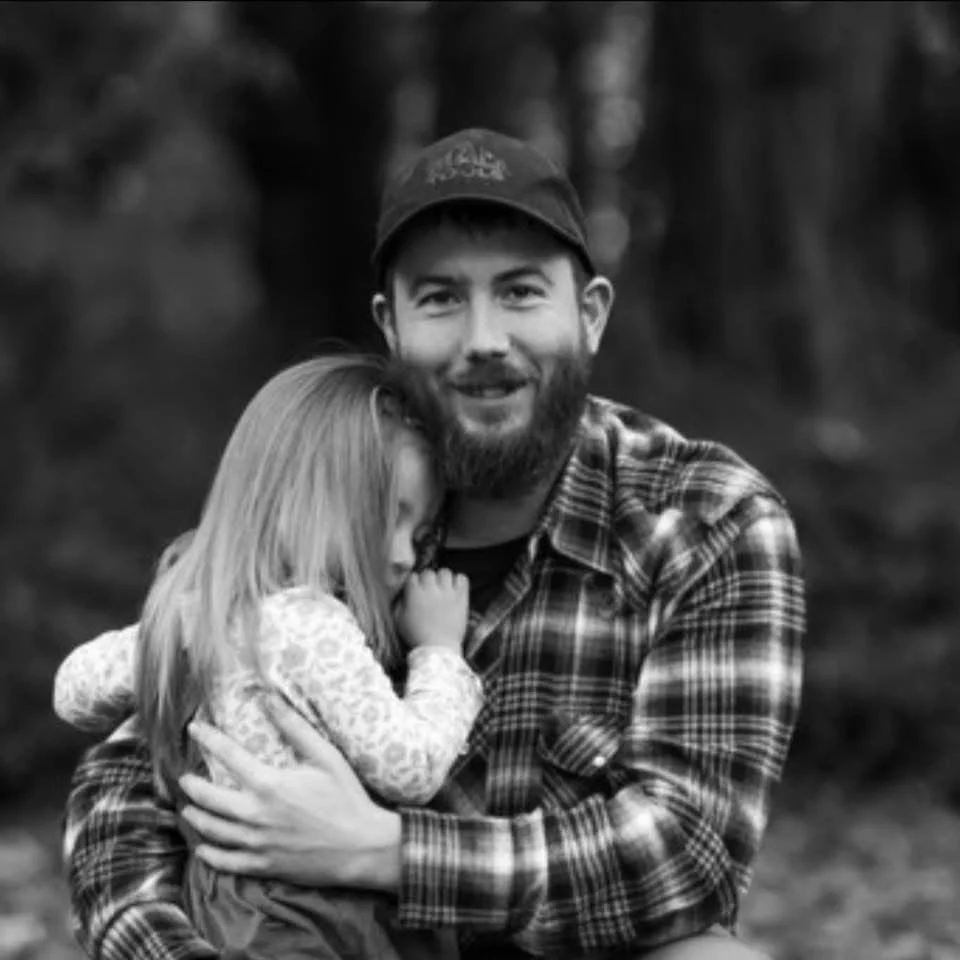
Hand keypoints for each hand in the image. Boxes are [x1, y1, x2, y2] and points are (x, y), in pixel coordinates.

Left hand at [177, 698, 400, 889]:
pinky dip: (209, 854)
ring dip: (196, 817)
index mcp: (269, 784)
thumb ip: (294, 727)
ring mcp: (257, 843)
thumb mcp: (325, 756)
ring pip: (213, 830)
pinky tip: (203, 848)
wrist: (361, 847)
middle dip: (192, 786)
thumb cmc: (346, 797)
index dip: (209, 739)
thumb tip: (269, 698)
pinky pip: (226, 862)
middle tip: (184, 778)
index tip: (194, 729)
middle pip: (210, 798)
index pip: (228, 755)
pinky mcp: (263, 865)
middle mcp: (256, 814)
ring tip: (187, 809)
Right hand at [396, 568, 468, 650]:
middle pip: (429, 572)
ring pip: (445, 572)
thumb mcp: (399, 620)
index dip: (414, 583)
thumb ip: (398, 603)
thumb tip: (403, 593)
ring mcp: (448, 592)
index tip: (416, 591)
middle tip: (429, 591)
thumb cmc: (416, 637)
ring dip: (443, 579)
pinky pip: (462, 578)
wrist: (438, 649)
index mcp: (414, 593)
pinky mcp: (461, 597)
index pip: (413, 576)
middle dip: (427, 580)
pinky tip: (455, 590)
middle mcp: (431, 589)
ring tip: (442, 589)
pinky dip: (459, 581)